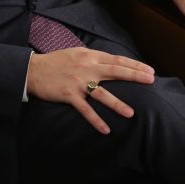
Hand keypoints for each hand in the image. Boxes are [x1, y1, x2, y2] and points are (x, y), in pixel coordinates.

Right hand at [26, 48, 154, 134]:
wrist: (33, 70)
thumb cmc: (55, 62)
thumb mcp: (76, 53)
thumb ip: (93, 58)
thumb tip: (111, 63)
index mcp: (89, 56)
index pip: (116, 60)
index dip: (134, 65)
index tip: (149, 70)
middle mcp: (86, 68)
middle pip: (115, 71)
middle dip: (134, 76)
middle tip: (151, 81)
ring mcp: (78, 82)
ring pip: (102, 94)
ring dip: (117, 104)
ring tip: (131, 113)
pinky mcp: (69, 95)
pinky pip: (85, 110)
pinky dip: (95, 120)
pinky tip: (106, 130)